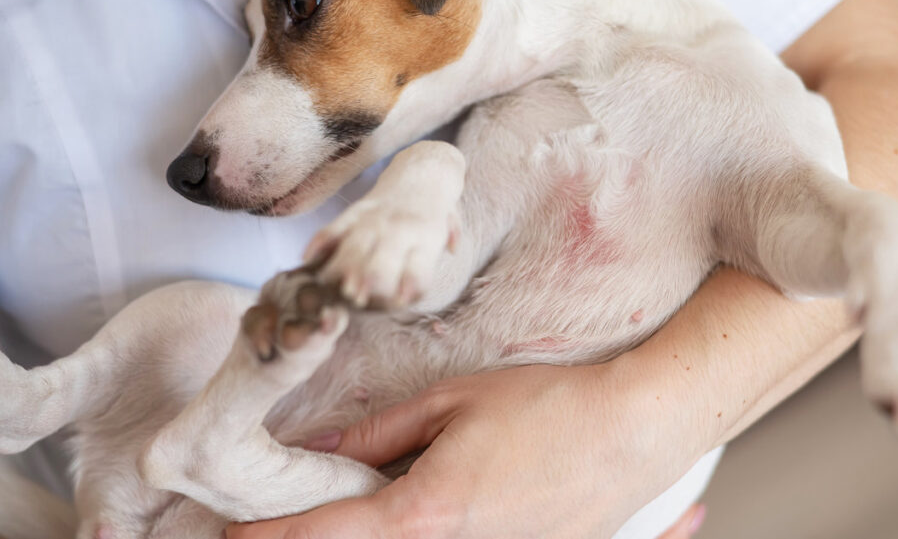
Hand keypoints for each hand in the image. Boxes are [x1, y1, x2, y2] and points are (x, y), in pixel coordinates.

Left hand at [226, 362, 704, 538]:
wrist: (635, 431)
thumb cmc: (550, 408)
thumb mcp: (453, 402)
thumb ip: (380, 432)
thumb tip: (325, 446)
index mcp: (427, 515)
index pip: (326, 536)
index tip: (233, 536)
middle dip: (323, 538)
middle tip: (293, 519)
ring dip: (381, 534)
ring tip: (381, 497)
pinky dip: (425, 536)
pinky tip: (438, 509)